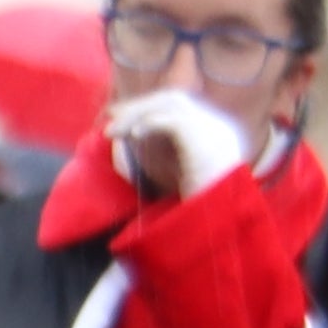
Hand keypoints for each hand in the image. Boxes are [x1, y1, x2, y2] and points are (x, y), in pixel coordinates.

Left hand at [109, 88, 252, 202]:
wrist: (215, 227)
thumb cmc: (192, 211)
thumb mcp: (171, 177)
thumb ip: (155, 153)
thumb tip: (129, 131)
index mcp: (214, 137)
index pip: (177, 109)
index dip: (147, 109)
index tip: (120, 118)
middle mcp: (218, 129)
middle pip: (173, 99)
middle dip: (138, 105)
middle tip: (110, 114)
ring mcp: (215, 131)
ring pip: (171, 104)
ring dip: (137, 112)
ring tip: (113, 130)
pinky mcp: (206, 139)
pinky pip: (173, 120)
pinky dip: (149, 123)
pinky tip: (132, 135)